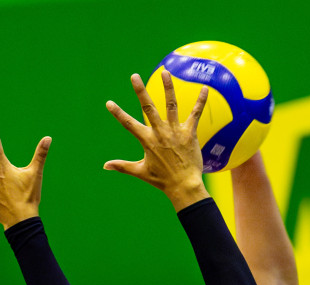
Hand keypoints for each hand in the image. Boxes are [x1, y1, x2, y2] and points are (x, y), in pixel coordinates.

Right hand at [103, 70, 210, 210]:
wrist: (184, 186)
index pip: (128, 124)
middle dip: (140, 91)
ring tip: (165, 72)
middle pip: (148, 108)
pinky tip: (204, 88)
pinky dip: (200, 101)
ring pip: (171, 105)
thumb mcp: (140, 171)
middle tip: (134, 76)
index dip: (118, 113)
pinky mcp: (189, 133)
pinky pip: (195, 114)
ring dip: (168, 88)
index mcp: (147, 140)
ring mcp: (175, 131)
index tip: (109, 103)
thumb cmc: (162, 180)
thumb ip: (122, 166)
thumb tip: (105, 166)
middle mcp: (160, 133)